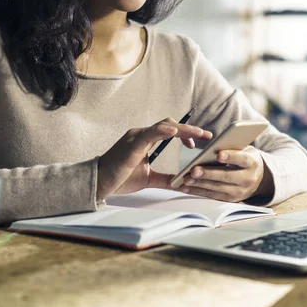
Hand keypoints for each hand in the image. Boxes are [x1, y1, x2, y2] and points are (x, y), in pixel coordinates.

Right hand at [96, 118, 212, 199]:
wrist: (99, 182)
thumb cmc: (120, 178)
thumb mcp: (149, 178)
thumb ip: (165, 178)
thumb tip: (182, 182)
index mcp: (145, 139)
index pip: (170, 130)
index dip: (186, 134)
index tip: (198, 144)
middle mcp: (141, 134)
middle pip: (170, 124)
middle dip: (190, 129)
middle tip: (207, 135)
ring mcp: (136, 136)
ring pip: (164, 126)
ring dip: (184, 129)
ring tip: (199, 134)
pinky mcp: (132, 144)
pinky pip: (150, 133)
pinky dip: (163, 131)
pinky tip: (176, 132)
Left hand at [180, 146, 273, 201]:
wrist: (258, 179)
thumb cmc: (245, 159)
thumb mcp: (245, 150)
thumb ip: (232, 147)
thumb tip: (213, 146)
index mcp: (252, 163)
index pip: (242, 159)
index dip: (231, 157)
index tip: (219, 154)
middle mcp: (247, 179)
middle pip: (226, 176)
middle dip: (208, 174)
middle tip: (194, 170)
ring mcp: (239, 191)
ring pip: (217, 188)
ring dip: (199, 184)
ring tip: (186, 179)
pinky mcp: (230, 199)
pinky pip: (212, 195)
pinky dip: (198, 191)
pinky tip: (187, 187)